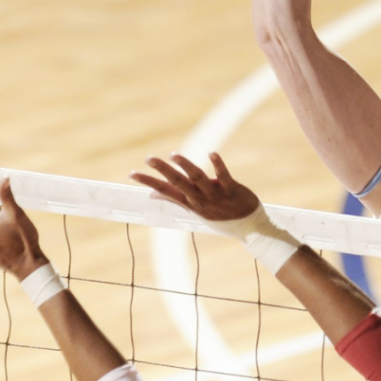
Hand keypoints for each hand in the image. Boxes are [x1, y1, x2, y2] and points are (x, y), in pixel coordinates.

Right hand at [131, 152, 261, 222]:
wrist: (249, 227)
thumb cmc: (220, 216)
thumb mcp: (195, 209)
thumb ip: (175, 199)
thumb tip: (152, 194)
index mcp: (189, 202)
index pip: (165, 190)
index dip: (148, 182)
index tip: (132, 173)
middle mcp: (199, 199)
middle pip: (178, 182)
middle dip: (163, 170)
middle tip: (149, 158)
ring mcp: (215, 195)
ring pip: (198, 178)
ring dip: (186, 166)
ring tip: (173, 155)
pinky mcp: (231, 190)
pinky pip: (224, 177)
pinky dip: (217, 165)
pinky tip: (211, 153)